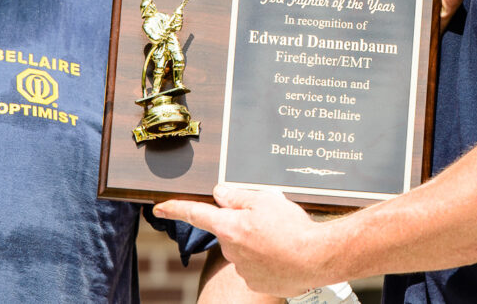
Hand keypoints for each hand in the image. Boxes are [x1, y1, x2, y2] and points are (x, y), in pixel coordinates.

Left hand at [155, 186, 328, 296]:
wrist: (316, 258)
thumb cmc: (292, 228)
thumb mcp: (266, 199)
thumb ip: (239, 196)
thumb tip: (221, 193)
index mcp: (230, 226)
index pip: (197, 214)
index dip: (176, 208)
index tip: (160, 206)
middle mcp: (231, 250)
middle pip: (231, 231)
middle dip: (245, 224)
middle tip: (272, 219)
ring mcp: (243, 270)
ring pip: (246, 249)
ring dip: (259, 242)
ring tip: (284, 237)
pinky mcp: (257, 282)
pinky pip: (258, 266)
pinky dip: (269, 258)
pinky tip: (285, 253)